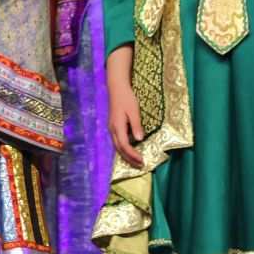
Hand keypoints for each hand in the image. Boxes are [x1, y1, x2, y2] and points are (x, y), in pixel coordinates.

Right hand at [106, 47, 143, 167]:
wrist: (117, 88)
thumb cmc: (126, 98)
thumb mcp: (133, 111)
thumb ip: (136, 125)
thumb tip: (139, 139)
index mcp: (117, 127)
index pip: (125, 146)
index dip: (133, 154)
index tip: (142, 160)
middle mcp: (112, 130)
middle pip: (119, 149)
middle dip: (130, 159)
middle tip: (140, 165)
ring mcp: (112, 128)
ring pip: (117, 147)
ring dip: (126, 155)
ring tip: (136, 161)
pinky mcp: (113, 126)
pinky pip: (118, 142)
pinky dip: (124, 149)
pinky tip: (130, 151)